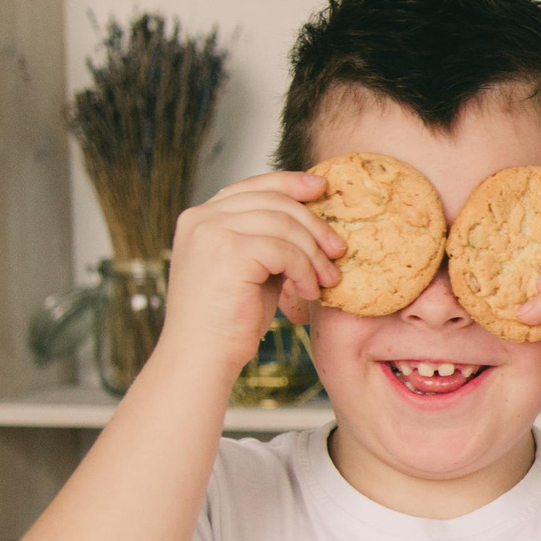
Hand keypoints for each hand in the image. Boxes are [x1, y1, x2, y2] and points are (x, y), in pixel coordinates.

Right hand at [159, 171, 341, 373]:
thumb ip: (268, 241)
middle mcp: (201, 218)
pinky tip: (307, 291)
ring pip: (283, 224)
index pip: (253, 186)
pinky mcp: (227, 252)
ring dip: (314, 253)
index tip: (321, 189)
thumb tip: (312, 221)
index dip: (289, 183)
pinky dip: (304, 270)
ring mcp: (211, 232)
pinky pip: (284, 249)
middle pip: (273, 201)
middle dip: (313, 224)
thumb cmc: (229, 320)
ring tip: (326, 279)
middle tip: (338, 250)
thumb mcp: (251, 269)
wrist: (201, 357)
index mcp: (201, 217)